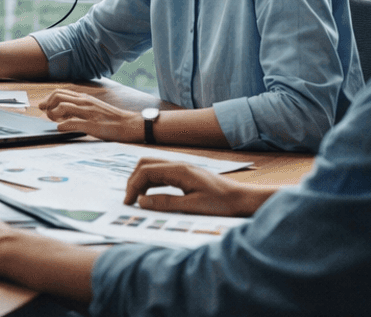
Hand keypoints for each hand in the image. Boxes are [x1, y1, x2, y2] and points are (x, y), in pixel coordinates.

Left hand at [37, 89, 143, 140]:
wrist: (128, 124)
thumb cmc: (110, 118)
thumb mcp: (92, 107)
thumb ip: (78, 107)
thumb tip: (60, 111)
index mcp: (84, 98)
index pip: (60, 92)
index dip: (48, 98)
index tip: (43, 106)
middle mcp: (85, 102)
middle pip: (58, 96)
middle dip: (48, 104)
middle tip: (46, 114)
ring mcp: (88, 112)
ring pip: (63, 107)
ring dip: (53, 114)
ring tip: (54, 120)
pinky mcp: (92, 124)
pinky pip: (72, 123)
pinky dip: (62, 125)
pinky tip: (61, 129)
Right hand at [122, 158, 266, 217]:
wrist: (241, 199)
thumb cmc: (221, 203)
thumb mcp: (192, 206)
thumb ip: (165, 203)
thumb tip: (142, 201)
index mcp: (178, 170)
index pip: (145, 171)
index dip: (133, 186)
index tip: (129, 203)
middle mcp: (178, 165)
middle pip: (145, 164)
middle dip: (133, 180)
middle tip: (130, 200)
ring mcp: (181, 169)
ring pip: (152, 168)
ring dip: (141, 181)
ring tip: (137, 200)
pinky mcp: (184, 175)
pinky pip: (161, 174)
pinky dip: (150, 183)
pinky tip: (151, 196)